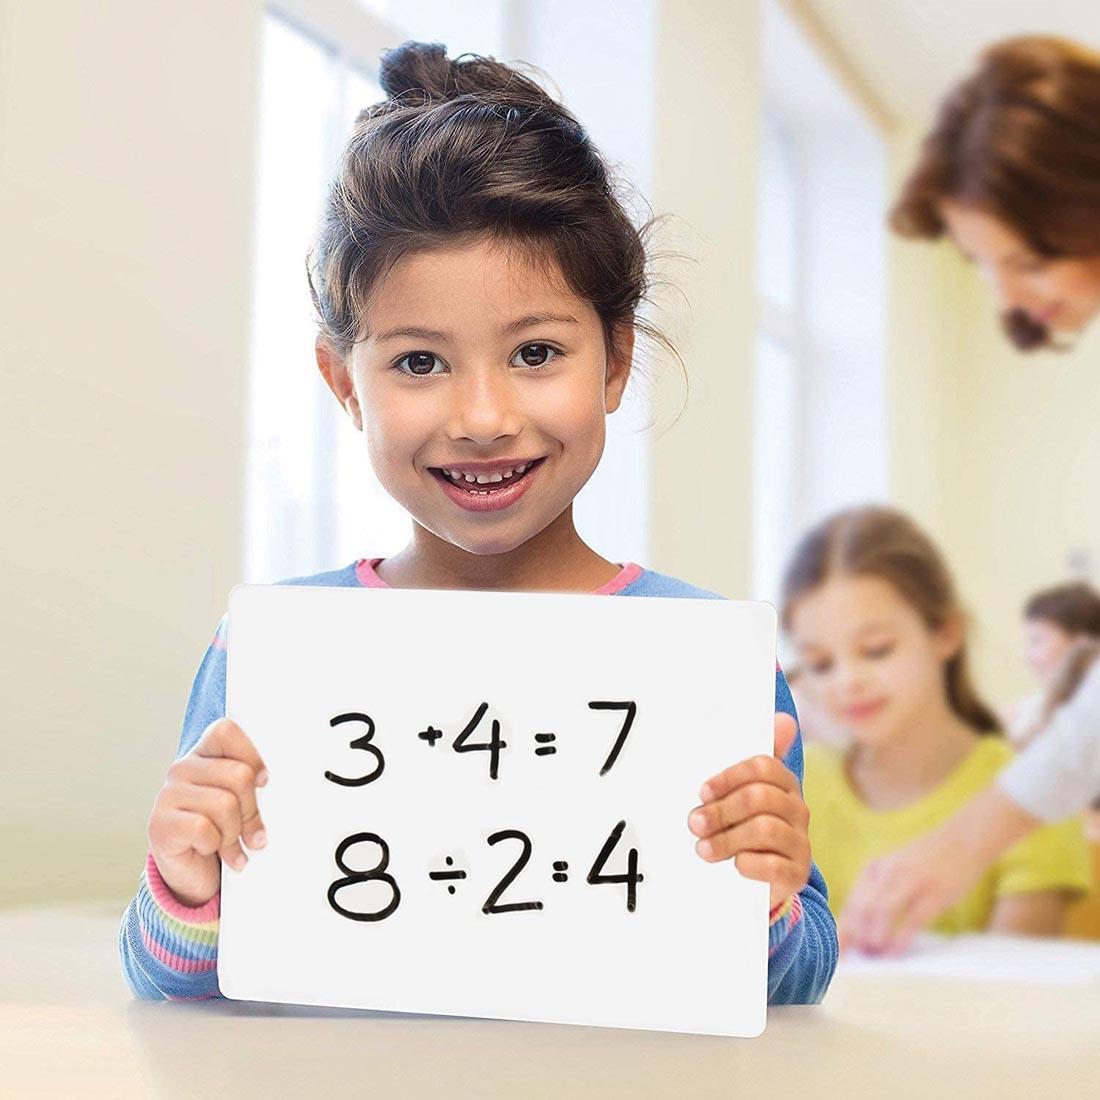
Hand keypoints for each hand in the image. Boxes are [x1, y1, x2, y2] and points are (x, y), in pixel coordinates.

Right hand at [147, 718, 268, 908]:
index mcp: (204, 753)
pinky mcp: (160, 824)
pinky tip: (213, 851)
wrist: (193, 872)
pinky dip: (216, 845)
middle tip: (251, 830)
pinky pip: (204, 828)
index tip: (263, 781)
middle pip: (239, 775)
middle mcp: (182, 768)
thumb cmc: (222, 828)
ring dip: (234, 832)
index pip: (227, 731)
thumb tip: (270, 784)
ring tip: (230, 843)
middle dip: (252, 809)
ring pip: (225, 804)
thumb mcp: (241, 801)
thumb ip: (252, 784)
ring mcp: (168, 794)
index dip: (252, 755)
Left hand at [687, 714, 809, 908]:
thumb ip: (748, 763)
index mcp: (784, 784)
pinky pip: (774, 865)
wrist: (763, 880)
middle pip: (759, 798)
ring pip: (765, 829)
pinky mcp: (797, 874)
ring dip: (727, 839)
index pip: (763, 766)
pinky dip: (749, 865)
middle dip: (721, 810)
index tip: (703, 791)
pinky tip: (734, 866)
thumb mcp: (743, 794)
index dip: (729, 777)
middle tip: (694, 823)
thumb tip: (782, 719)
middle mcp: (798, 810)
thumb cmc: (747, 827)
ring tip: (703, 848)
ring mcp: (800, 843)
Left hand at [840, 785, 1037, 954]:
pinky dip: (900, 939)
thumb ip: (879, 893)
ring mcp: (911, 882)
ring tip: (875, 954)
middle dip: (857, 936)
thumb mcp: (894, 870)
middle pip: (861, 909)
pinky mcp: (934, 893)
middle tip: (862, 956)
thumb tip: (863, 930)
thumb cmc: (927, 862)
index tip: (841, 952)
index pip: (851, 904)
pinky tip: (895, 952)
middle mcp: (888, 873)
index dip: (845, 930)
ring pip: (881, 912)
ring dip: (874, 937)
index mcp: (874, 868)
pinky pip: (911, 920)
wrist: (963, 839)